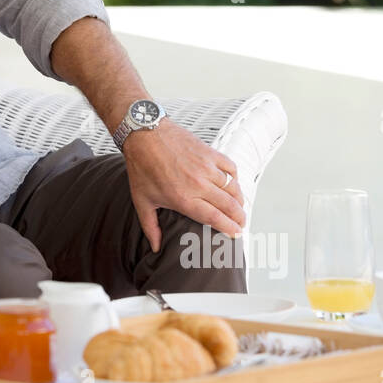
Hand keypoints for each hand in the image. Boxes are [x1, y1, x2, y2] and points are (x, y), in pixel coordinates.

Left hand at [122, 121, 246, 253]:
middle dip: (240, 218)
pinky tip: (232, 184)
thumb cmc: (141, 167)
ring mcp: (206, 167)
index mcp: (183, 198)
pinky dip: (235, 178)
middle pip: (229, 206)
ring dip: (239, 200)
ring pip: (233, 188)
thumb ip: (151, 227)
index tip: (236, 234)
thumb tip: (155, 248)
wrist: (144, 134)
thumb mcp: (142, 201)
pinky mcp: (209, 153)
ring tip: (239, 208)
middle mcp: (198, 184)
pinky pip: (231, 168)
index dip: (229, 228)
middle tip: (242, 224)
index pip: (215, 218)